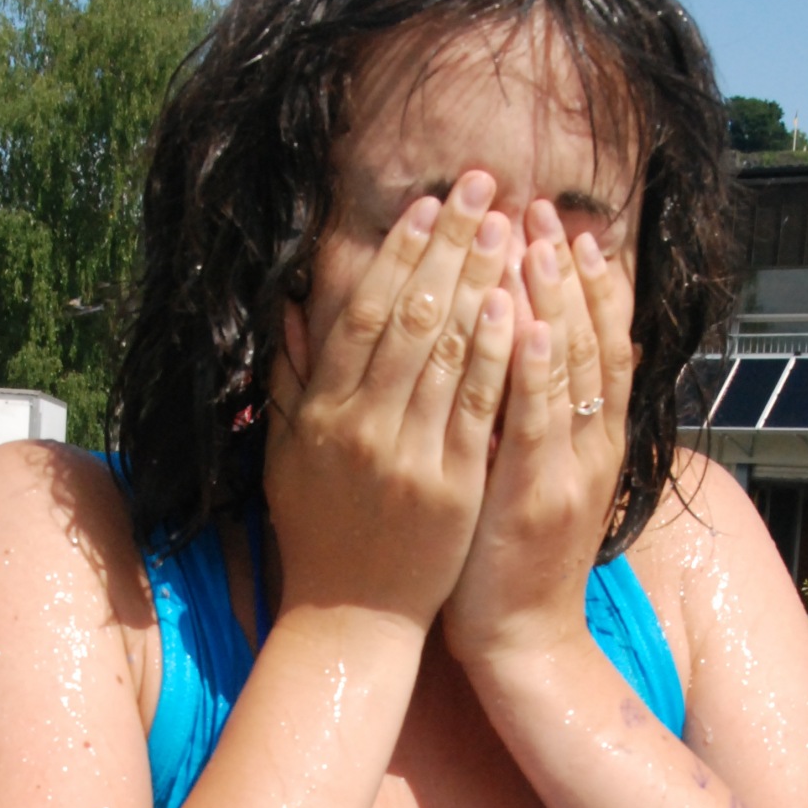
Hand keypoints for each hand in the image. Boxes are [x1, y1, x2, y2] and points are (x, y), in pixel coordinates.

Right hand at [263, 174, 515, 636]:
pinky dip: (498, 354)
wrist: (352, 618)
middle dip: (448, 246)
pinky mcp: (453, 488)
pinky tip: (519, 306)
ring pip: (449, 352)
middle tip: (481, 189)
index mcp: (321, 413)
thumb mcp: (287, 456)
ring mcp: (409, 456)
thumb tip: (292, 309)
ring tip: (509, 226)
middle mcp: (362, 426)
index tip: (425, 206)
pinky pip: (479, 408)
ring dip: (481, 281)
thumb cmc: (320, 535)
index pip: (362, 313)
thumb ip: (289, 382)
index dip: (397, 253)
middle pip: (411, 316)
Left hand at [443, 203, 634, 666]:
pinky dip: (533, 371)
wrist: (521, 641)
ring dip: (553, 299)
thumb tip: (522, 354)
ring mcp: (568, 471)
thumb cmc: (509, 559)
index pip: (599, 341)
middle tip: (542, 207)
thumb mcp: (533, 478)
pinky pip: (536, 424)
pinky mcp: (534, 498)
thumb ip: (532, 420)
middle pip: (588, 340)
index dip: (586, 281)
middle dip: (565, 270)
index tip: (564, 223)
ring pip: (569, 370)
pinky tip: (522, 324)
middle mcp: (590, 446)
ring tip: (535, 238)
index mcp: (591, 438)